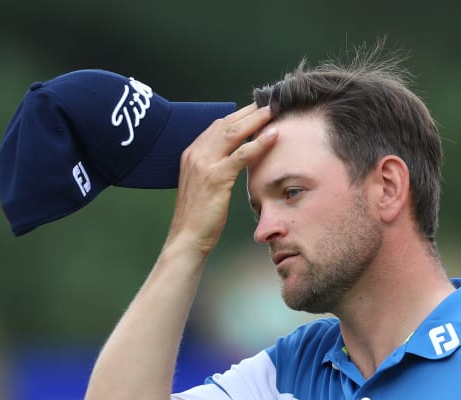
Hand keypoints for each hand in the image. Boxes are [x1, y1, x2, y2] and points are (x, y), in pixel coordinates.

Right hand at [168, 103, 276, 252]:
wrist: (187, 237)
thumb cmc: (198, 216)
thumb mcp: (203, 185)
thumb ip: (213, 168)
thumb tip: (231, 158)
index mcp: (192, 154)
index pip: (217, 126)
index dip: (238, 116)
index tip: (256, 108)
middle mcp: (196, 154)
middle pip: (226, 124)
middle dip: (249, 111)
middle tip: (269, 102)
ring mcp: (204, 164)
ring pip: (233, 133)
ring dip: (255, 120)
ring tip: (273, 111)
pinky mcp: (216, 177)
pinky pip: (241, 154)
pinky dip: (259, 143)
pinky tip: (273, 135)